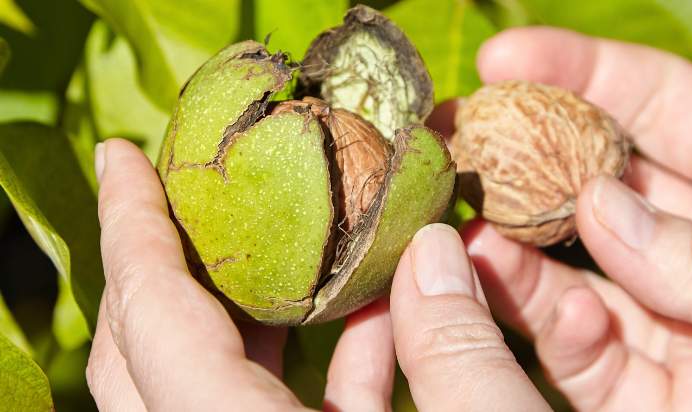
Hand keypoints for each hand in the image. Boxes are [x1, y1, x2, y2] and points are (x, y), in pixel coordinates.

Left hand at [87, 139, 552, 410]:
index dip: (131, 230)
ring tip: (301, 234)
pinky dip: (331, 362)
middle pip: (149, 357)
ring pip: (217, 382)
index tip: (122, 154)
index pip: (154, 327)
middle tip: (193, 185)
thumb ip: (458, 355)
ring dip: (257, 306)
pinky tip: (383, 315)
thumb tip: (433, 249)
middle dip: (166, 262)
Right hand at [455, 27, 691, 409]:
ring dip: (514, 241)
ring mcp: (677, 321)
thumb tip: (604, 218)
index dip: (582, 71)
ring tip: (463, 220)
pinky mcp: (655, 392)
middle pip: (601, 182)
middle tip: (456, 137)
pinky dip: (540, 320)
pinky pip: (583, 349)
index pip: (663, 105)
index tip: (504, 60)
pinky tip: (504, 289)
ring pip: (577, 269)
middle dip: (526, 155)